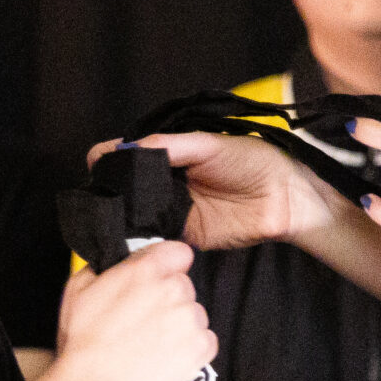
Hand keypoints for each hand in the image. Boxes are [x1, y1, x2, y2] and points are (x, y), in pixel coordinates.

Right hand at [45, 239, 216, 380]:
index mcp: (145, 270)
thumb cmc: (81, 343)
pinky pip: (205, 341)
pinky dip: (191, 350)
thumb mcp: (78, 289)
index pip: (179, 253)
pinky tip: (165, 359)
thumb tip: (120, 263)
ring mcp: (190, 319)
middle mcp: (173, 289)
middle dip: (169, 301)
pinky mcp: (201, 348)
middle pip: (184, 287)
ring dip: (179, 326)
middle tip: (145, 323)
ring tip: (152, 346)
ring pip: (194, 314)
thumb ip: (107, 267)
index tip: (158, 282)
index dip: (168, 267)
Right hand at [86, 133, 337, 252]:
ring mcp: (175, 209)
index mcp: (173, 154)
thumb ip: (170, 146)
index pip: (133, 154)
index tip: (95, 161)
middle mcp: (169, 182)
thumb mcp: (209, 145)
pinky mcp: (185, 235)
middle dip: (111, 187)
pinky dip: (142, 235)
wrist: (285, 198)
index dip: (112, 157)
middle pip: (129, 185)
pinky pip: (157, 236)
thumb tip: (130, 148)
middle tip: (97, 189)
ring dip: (123, 211)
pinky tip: (128, 231)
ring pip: (138, 211)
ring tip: (106, 209)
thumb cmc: (254, 161)